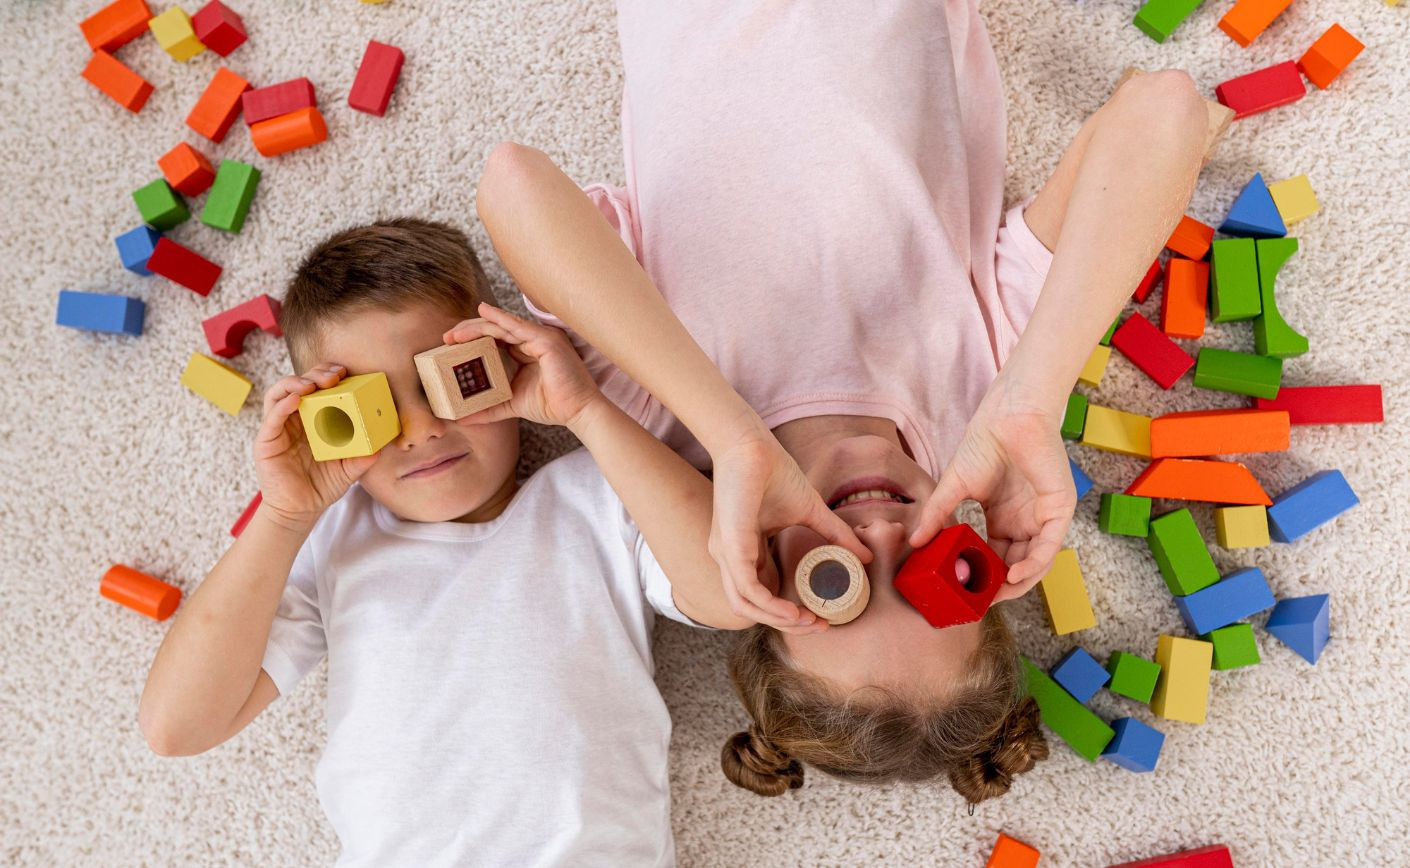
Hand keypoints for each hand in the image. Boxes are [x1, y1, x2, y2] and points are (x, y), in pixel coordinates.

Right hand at [253, 364, 379, 531]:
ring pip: (280, 393)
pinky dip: (283, 404)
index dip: (328, 375)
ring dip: (296, 382)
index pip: (318, 388)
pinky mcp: (266, 440)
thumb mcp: (349, 469)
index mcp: (313, 419)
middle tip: (335, 375)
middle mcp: (294, 418)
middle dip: (316, 374)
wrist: (299, 511)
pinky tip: (297, 399)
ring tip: (313, 384)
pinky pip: (272, 416)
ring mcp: (278, 427)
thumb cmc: (322, 486)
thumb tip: (382, 447)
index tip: (346, 373)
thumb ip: (363, 457)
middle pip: (300, 384)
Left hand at [442, 303, 602, 428]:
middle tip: (447, 337)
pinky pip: (517, 326)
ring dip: (477, 327)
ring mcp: (541, 337)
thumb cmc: (553, 405)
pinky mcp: (546, 340)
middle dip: (469, 331)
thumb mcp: (512, 404)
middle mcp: (534, 340)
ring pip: (502, 326)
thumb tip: (463, 418)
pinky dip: (499, 319)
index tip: (450, 346)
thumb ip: (489, 408)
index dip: (473, 340)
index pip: (496, 339)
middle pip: (496, 329)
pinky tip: (483, 314)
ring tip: (456, 333)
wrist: (577, 412)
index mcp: (528, 351)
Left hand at [708, 432, 871, 633]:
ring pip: (745, 607)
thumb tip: (867, 554)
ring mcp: (726, 554)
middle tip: (819, 624)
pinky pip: (747, 590)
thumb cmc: (773, 471)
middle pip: (752, 609)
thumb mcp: (811, 511)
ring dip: (779, 620)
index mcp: (743, 550)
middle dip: (787, 623)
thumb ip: (835, 534)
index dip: (789, 611)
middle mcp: (729, 557)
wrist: (751, 444)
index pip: (761, 594)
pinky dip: (770, 606)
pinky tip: (794, 611)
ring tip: (809, 621)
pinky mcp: (730, 547)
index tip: (820, 615)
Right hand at [909, 380, 1073, 588]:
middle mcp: (1025, 523)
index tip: (965, 593)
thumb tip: (914, 542)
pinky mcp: (1059, 510)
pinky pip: (1049, 547)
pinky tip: (1014, 576)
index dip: (982, 577)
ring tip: (996, 595)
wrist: (1007, 418)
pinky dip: (1033, 566)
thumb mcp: (953, 488)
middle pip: (1016, 566)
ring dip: (1017, 583)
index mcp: (1003, 520)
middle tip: (980, 602)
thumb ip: (936, 516)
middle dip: (999, 587)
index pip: (995, 558)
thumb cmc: (983, 445)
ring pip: (1035, 562)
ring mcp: (1043, 518)